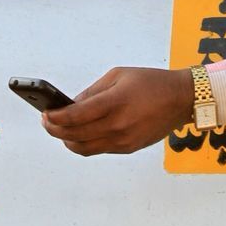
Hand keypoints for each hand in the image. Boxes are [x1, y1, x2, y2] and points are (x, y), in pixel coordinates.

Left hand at [41, 66, 194, 155]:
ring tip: (60, 130)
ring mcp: (124, 140)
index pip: (76, 116)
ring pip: (84, 148)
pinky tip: (80, 133)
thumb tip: (70, 105)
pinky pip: (99, 149)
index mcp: (115, 102)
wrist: (181, 99)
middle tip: (47, 121)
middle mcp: (118, 124)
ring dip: (67, 140)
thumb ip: (93, 92)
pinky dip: (85, 143)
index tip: (44, 114)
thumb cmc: (150, 82)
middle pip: (75, 135)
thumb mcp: (119, 76)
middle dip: (55, 130)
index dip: (55, 117)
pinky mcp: (129, 148)